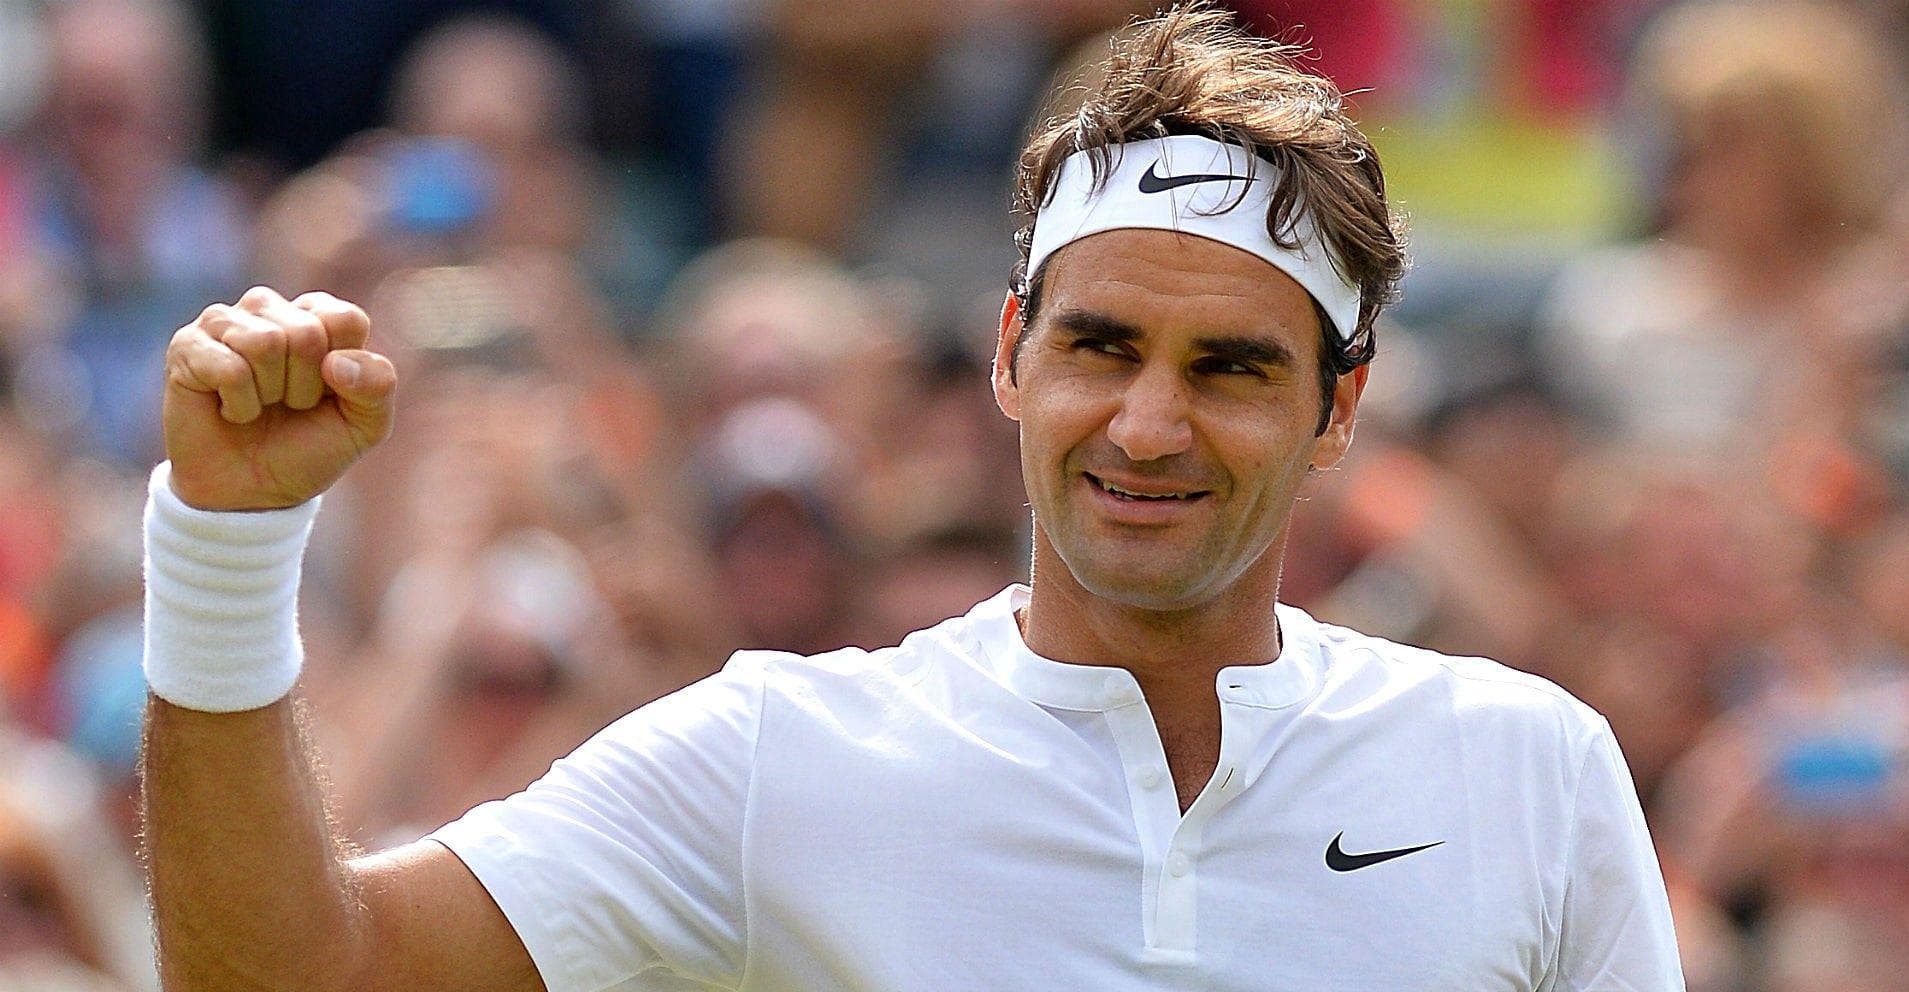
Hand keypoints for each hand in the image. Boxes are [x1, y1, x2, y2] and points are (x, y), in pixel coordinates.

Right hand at [163, 286, 397, 510]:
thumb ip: (378, 385)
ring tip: (260, 405)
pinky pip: (229, 368)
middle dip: (305, 387)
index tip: (327, 395)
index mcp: (318, 316)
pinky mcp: (187, 345)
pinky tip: (229, 410)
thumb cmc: (307, 449)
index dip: (344, 372)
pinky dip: (239, 405)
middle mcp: (270, 308)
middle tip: (287, 405)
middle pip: (307, 333)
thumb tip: (335, 363)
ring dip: (269, 393)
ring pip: (266, 343)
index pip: (346, 319)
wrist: (252, 493)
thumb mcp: (365, 425)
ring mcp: (224, 322)